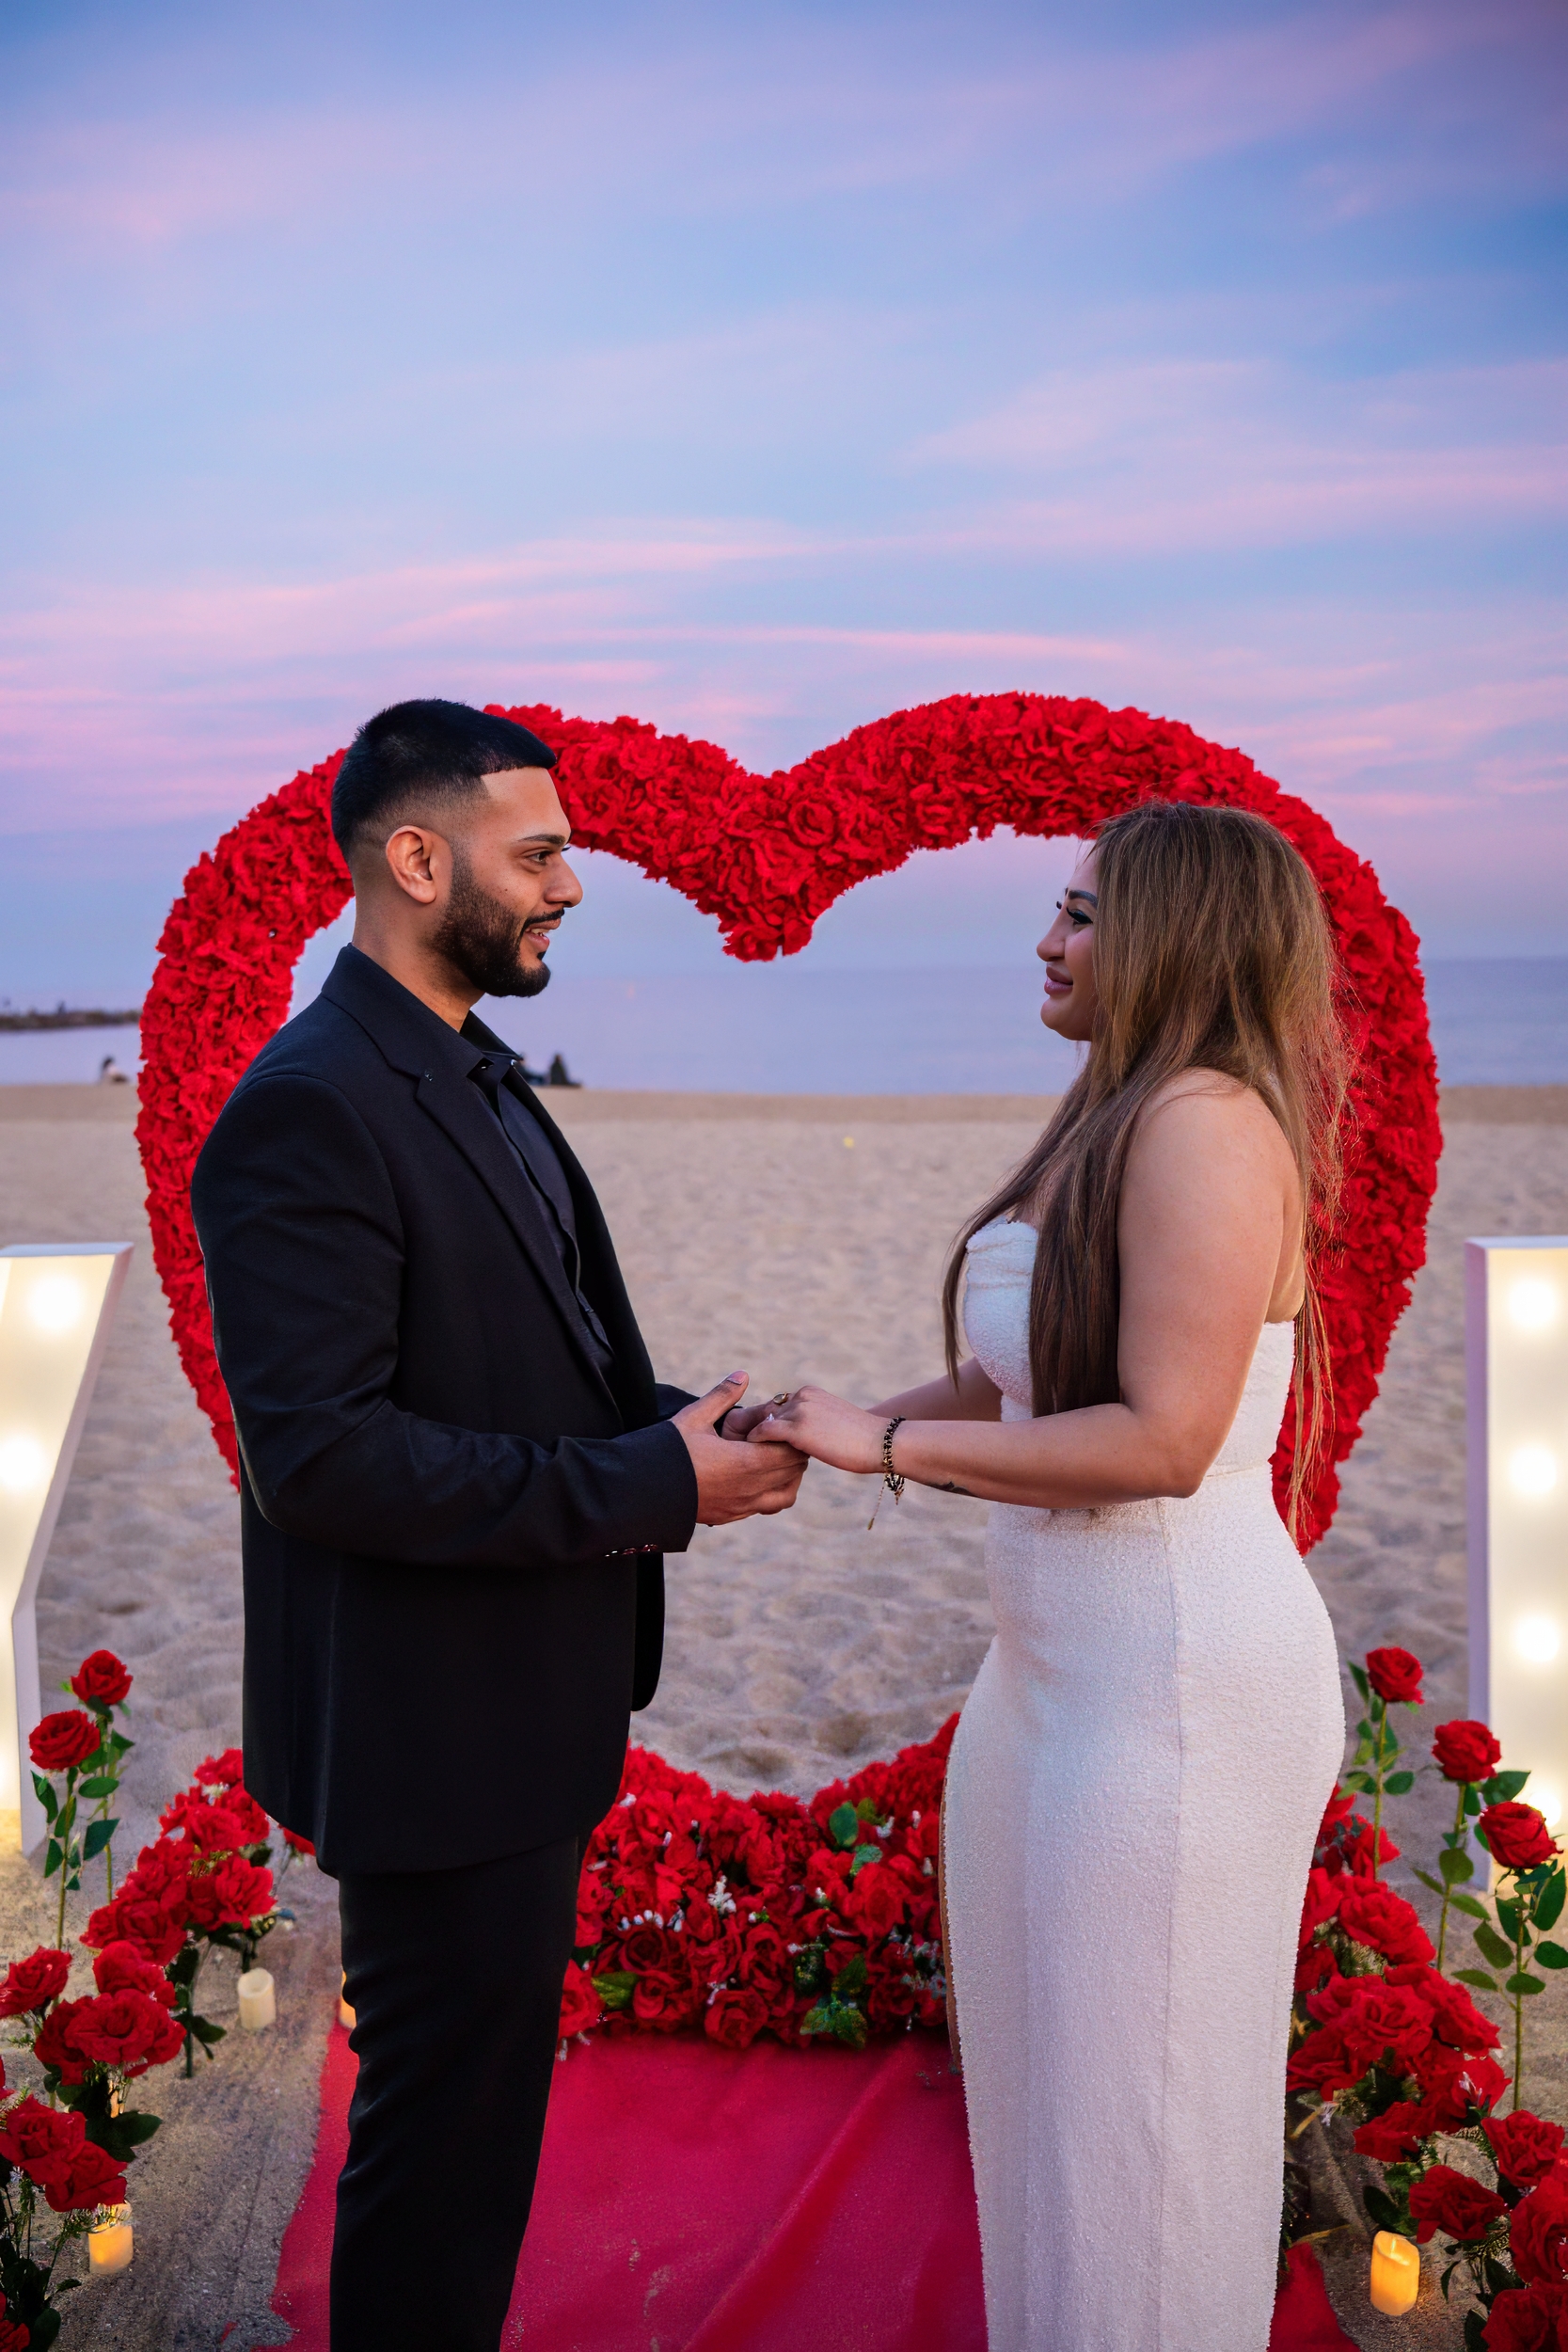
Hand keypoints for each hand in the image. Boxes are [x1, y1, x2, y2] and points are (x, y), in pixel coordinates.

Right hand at [672, 1374, 808, 1524]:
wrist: (642, 1491)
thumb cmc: (668, 1451)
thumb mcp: (694, 1417)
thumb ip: (722, 1396)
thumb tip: (743, 1375)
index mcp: (745, 1463)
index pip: (790, 1451)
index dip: (789, 1436)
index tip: (777, 1424)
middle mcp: (749, 1489)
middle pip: (793, 1471)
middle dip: (791, 1452)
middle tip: (776, 1436)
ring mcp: (742, 1506)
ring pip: (786, 1494)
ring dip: (787, 1475)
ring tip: (771, 1458)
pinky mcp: (731, 1516)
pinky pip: (766, 1507)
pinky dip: (771, 1492)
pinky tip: (754, 1476)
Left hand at [748, 1385, 884, 1475]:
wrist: (880, 1442)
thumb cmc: (861, 1439)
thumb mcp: (833, 1422)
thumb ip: (814, 1422)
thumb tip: (802, 1437)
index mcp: (810, 1392)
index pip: (778, 1406)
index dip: (766, 1423)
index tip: (754, 1440)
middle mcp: (801, 1396)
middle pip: (766, 1412)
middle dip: (754, 1429)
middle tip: (738, 1447)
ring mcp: (798, 1411)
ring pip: (762, 1422)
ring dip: (751, 1437)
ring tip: (739, 1454)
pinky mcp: (796, 1429)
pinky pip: (763, 1434)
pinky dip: (754, 1444)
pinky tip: (750, 1458)